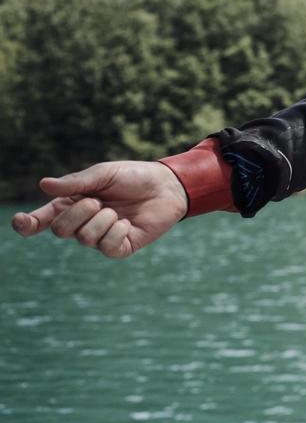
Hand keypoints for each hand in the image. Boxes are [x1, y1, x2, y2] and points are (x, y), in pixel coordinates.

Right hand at [11, 161, 189, 258]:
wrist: (167, 185)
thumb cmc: (132, 177)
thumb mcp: (103, 174)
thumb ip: (76, 181)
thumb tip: (44, 185)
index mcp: (71, 205)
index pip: (41, 220)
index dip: (27, 224)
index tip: (21, 221)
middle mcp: (81, 224)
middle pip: (61, 231)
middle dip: (77, 214)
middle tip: (97, 201)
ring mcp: (100, 237)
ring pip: (85, 238)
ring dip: (102, 219)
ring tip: (117, 210)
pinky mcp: (119, 248)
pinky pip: (107, 247)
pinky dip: (117, 231)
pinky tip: (127, 223)